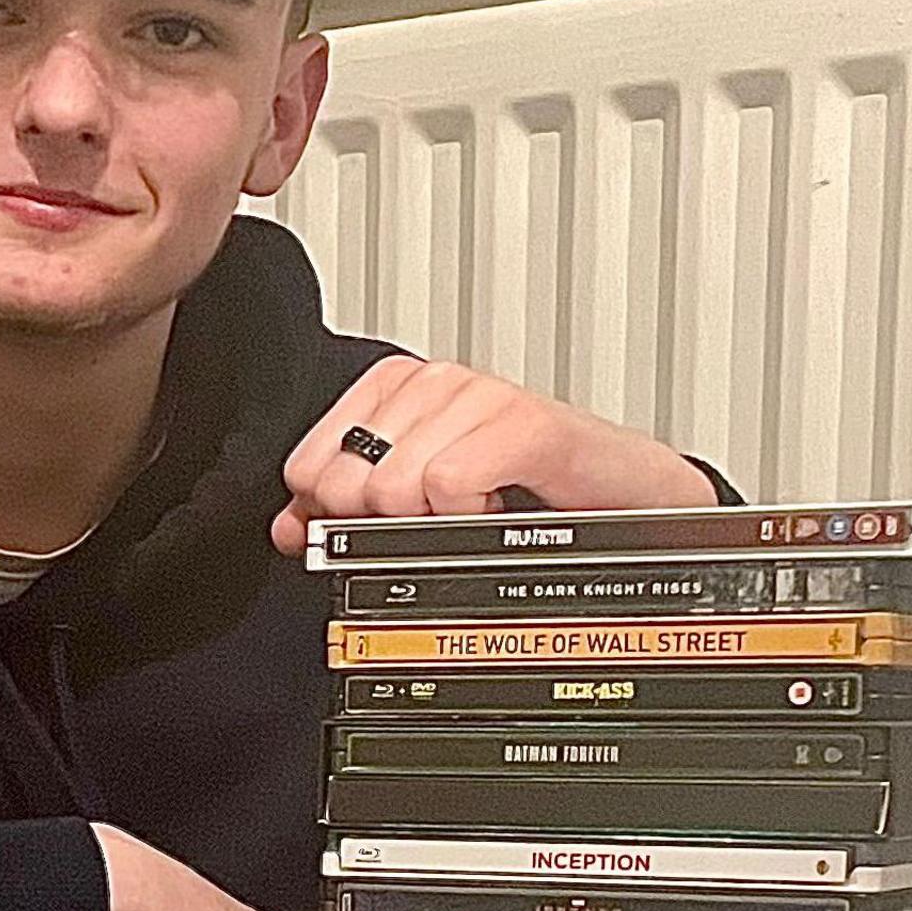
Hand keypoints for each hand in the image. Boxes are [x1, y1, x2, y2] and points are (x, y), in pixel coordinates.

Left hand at [272, 358, 713, 553]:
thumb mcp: (420, 506)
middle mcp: (431, 381)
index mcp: (394, 389)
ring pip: (392, 487)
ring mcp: (477, 394)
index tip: (386, 522)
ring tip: (479, 509)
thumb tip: (290, 528)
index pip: (307, 466)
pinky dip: (470, 517)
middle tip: (440, 520)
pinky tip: (500, 508)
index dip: (336, 515)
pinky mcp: (521, 421)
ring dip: (436, 523)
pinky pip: (448, 485)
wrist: (621, 496)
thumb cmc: (527, 492)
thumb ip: (345, 513)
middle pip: (345, 484)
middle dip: (384, 525)